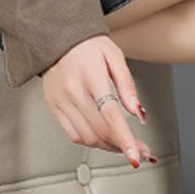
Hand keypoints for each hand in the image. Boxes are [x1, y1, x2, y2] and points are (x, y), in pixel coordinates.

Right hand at [41, 34, 157, 168]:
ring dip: (109, 147)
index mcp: (90, 77)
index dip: (125, 139)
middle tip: (141, 152)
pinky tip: (105, 138)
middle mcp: (72, 92)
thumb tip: (138, 112)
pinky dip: (92, 142)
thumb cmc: (88, 46)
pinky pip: (73, 134)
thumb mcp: (114, 56)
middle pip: (101, 131)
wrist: (56, 37)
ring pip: (88, 137)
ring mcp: (60, 101)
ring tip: (125, 145)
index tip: (136, 155)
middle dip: (124, 146)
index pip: (111, 115)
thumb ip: (127, 85)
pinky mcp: (54, 107)